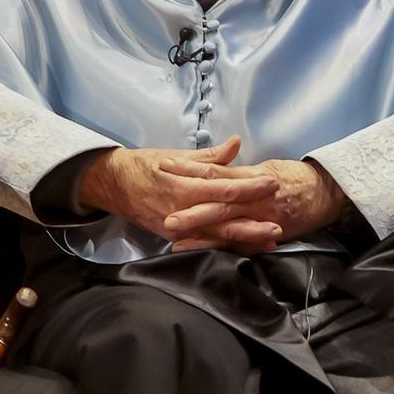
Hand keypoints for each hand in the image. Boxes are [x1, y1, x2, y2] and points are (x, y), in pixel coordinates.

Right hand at [78, 134, 282, 249]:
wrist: (113, 185)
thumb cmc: (144, 166)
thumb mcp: (175, 156)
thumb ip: (208, 156)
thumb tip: (236, 144)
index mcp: (183, 186)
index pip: (223, 187)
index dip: (250, 187)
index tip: (273, 184)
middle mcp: (181, 210)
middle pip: (224, 218)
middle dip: (253, 221)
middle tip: (280, 222)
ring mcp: (177, 228)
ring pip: (216, 236)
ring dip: (244, 239)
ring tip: (269, 241)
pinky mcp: (174, 237)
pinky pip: (203, 244)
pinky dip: (226, 247)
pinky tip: (244, 249)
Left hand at [156, 149, 345, 252]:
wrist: (327, 193)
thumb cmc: (296, 177)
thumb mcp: (266, 166)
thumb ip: (239, 168)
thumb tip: (217, 163)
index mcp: (252, 176)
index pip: (216, 171)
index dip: (190, 169)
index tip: (166, 166)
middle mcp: (256, 198)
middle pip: (218, 202)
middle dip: (191, 210)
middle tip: (165, 216)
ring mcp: (262, 218)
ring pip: (227, 225)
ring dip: (201, 234)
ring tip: (175, 239)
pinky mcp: (268, 235)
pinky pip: (242, 244)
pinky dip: (222, 248)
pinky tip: (203, 251)